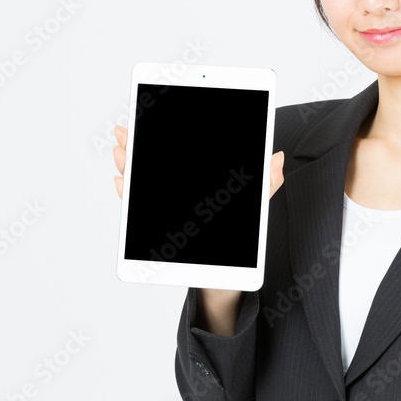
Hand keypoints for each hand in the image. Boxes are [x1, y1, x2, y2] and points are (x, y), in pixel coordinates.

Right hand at [112, 124, 284, 334]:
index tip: (148, 121)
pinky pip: (137, 212)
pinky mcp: (160, 232)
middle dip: (137, 146)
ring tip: (122, 151)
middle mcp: (179, 195)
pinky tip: (123, 184)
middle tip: (126, 133)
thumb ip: (266, 183)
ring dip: (128, 166)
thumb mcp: (254, 208)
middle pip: (153, 164)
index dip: (161, 135)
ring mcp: (165, 210)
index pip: (175, 153)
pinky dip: (127, 196)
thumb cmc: (239, 241)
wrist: (229, 279)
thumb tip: (278, 158)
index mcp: (200, 184)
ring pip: (142, 183)